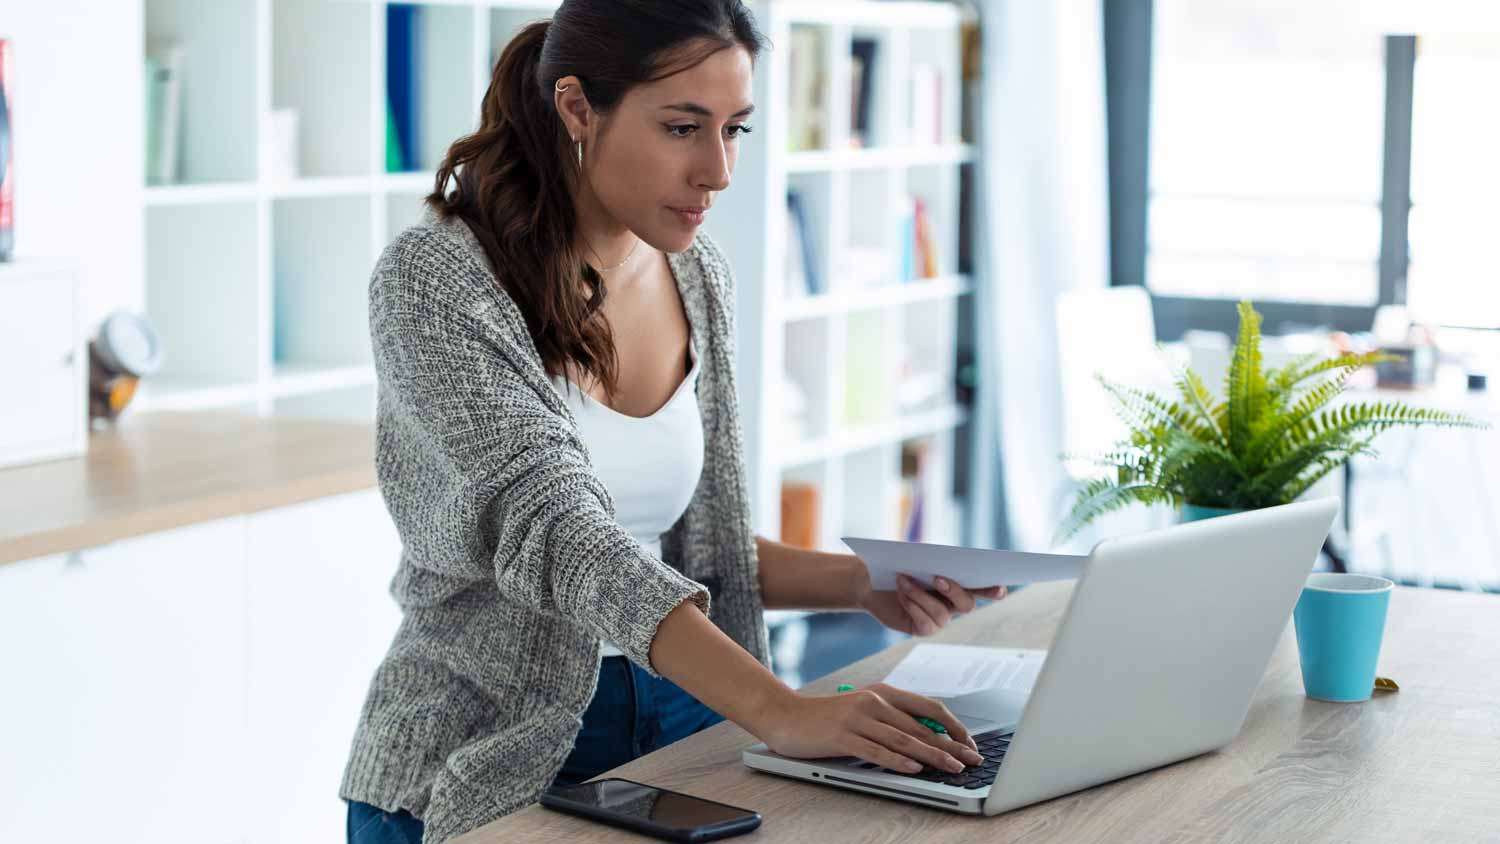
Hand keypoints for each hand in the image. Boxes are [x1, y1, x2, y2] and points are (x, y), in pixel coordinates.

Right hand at [754, 682, 985, 773]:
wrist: (784, 715)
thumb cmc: (825, 717)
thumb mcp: (862, 710)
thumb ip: (891, 719)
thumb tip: (927, 738)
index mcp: (882, 693)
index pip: (928, 707)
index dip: (953, 725)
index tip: (969, 742)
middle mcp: (873, 702)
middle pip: (921, 727)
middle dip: (951, 745)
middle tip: (973, 759)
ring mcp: (857, 718)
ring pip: (904, 739)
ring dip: (932, 755)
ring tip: (952, 767)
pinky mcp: (842, 736)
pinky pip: (875, 750)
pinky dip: (897, 760)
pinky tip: (913, 768)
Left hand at [855, 572, 1006, 635]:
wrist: (874, 582)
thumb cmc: (900, 565)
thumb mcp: (917, 557)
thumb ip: (933, 557)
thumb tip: (941, 559)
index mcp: (959, 584)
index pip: (982, 588)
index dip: (992, 590)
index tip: (999, 588)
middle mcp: (954, 605)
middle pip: (967, 604)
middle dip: (954, 590)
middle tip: (938, 577)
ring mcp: (940, 619)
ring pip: (941, 613)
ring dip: (920, 594)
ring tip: (903, 579)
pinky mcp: (923, 628)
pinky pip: (925, 622)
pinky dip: (911, 605)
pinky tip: (900, 593)